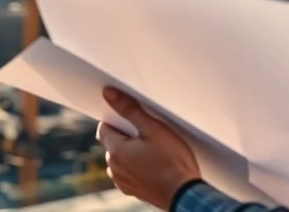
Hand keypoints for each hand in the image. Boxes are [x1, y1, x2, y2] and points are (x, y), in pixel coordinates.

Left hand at [96, 86, 201, 209]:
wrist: (185, 194)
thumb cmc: (173, 161)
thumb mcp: (153, 128)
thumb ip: (129, 109)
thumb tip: (109, 94)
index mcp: (116, 152)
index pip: (104, 128)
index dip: (118, 120)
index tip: (135, 120)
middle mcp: (114, 169)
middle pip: (112, 143)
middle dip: (126, 136)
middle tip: (149, 135)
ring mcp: (123, 182)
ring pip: (120, 158)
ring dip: (131, 152)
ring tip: (154, 151)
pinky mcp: (133, 191)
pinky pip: (128, 172)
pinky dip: (137, 166)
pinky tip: (155, 165)